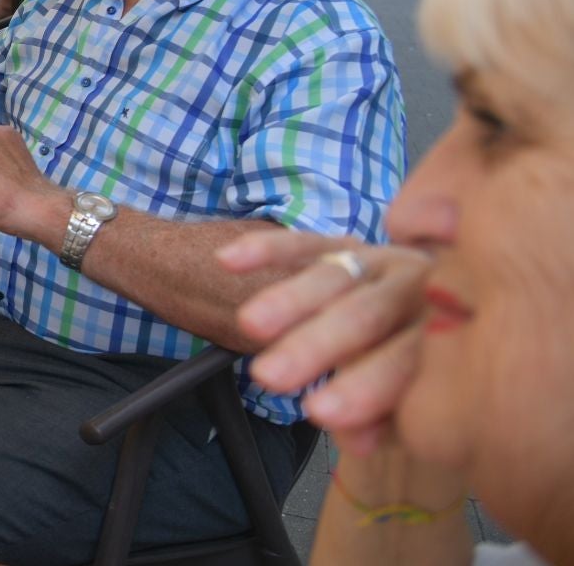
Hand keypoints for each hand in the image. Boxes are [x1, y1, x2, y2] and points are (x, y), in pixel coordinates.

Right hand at [218, 229, 431, 454]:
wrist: (449, 321)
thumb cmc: (424, 378)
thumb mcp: (413, 411)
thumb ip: (384, 422)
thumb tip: (357, 441)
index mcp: (455, 333)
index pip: (408, 359)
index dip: (364, 387)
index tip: (317, 414)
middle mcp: (425, 288)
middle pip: (369, 314)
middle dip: (316, 345)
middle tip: (272, 376)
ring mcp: (385, 260)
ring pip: (335, 276)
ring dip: (289, 300)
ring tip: (250, 326)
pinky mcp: (349, 244)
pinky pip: (305, 243)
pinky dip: (267, 250)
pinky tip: (230, 260)